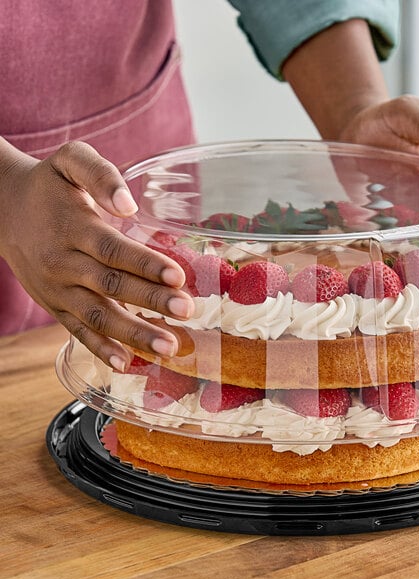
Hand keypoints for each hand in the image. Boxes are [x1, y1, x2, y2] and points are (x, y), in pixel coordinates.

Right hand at [0, 140, 194, 370]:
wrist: (2, 209)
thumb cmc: (49, 186)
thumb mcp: (70, 162)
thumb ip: (101, 174)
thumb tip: (128, 205)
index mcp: (72, 226)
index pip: (113, 249)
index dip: (145, 264)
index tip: (178, 276)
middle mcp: (63, 262)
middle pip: (111, 285)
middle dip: (151, 301)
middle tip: (186, 311)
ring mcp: (57, 289)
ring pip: (97, 315)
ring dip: (134, 333)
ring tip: (168, 347)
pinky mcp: (54, 305)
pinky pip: (77, 330)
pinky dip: (100, 349)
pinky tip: (126, 363)